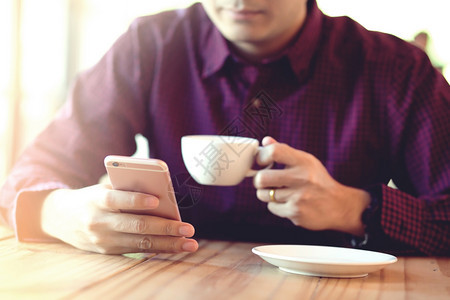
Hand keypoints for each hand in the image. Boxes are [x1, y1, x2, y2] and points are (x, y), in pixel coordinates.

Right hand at [41, 184, 197, 253]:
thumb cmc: (92, 197)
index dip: (136, 200)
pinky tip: (176, 247)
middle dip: (165, 228)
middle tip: (188, 228)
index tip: (157, 200)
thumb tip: (162, 197)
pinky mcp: (108, 251)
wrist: (60, 218)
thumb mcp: (102, 189)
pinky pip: (138, 250)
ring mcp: (104, 240)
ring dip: (168, 244)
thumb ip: (126, 191)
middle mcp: (99, 222)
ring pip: (141, 242)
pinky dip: (158, 248)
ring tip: (189, 243)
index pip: (117, 199)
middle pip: (136, 225)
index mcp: (97, 200)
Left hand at [254, 137, 369, 235]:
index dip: (261, 157)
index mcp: (304, 161)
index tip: (262, 162)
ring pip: (264, 194)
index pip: (274, 152)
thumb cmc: (318, 181)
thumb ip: (285, 151)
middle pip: (262, 178)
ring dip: (266, 194)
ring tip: (278, 192)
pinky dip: (275, 205)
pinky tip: (287, 202)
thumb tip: (265, 141)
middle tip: (265, 181)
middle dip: (259, 180)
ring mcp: (298, 197)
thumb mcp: (306, 161)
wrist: (339, 206)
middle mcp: (301, 178)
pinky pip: (272, 207)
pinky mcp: (296, 212)